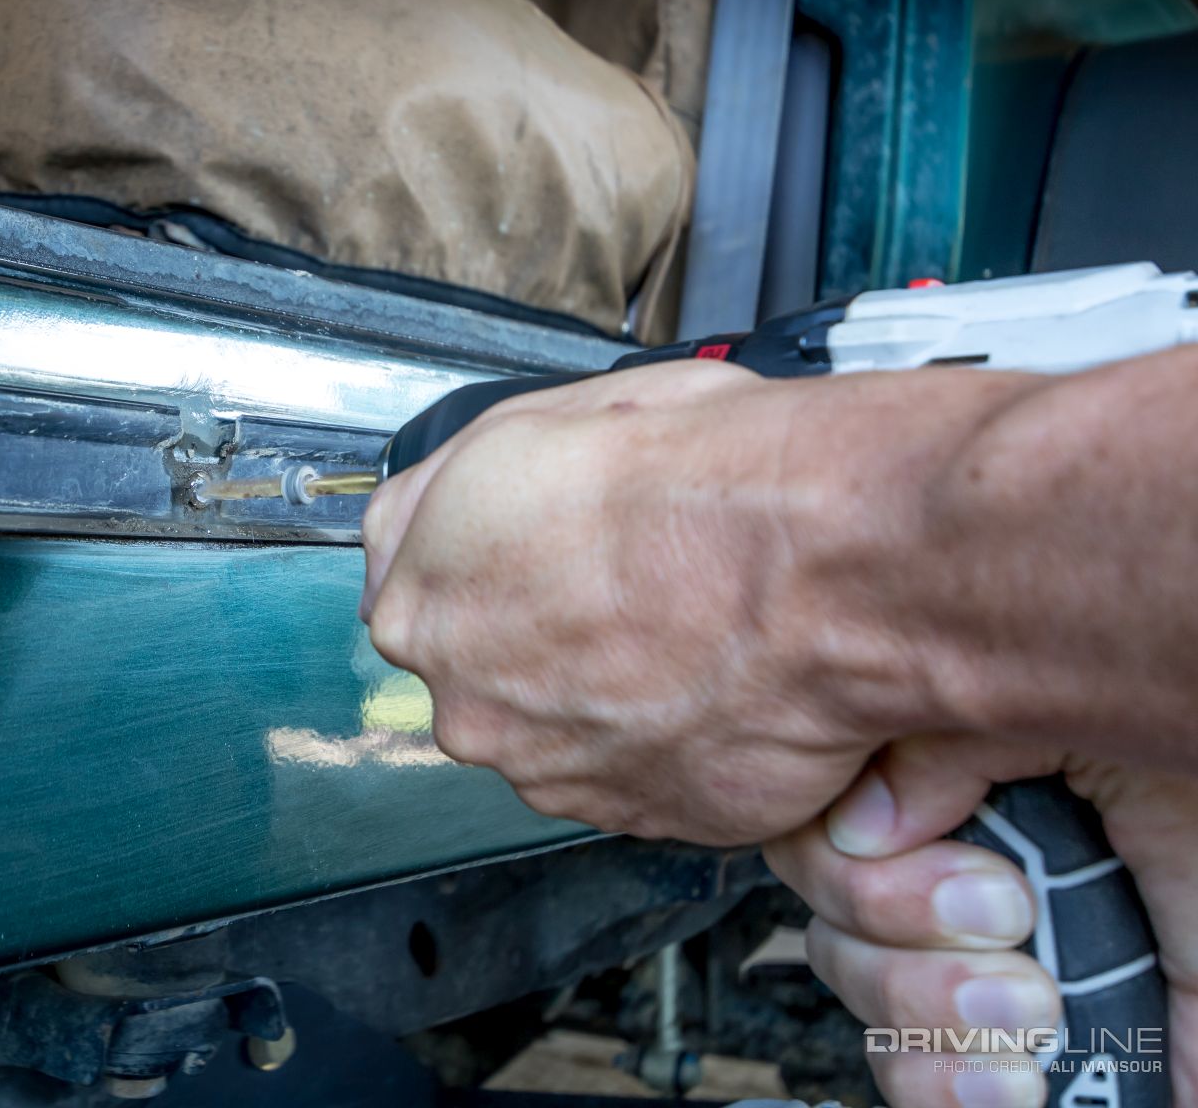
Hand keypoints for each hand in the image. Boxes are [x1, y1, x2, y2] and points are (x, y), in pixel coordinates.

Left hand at [358, 360, 957, 843]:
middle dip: (545, 630)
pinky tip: (718, 683)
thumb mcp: (548, 420)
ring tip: (689, 633)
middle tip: (629, 587)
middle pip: (485, 666)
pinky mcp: (634, 817)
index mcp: (421, 599)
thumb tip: (462, 498)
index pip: (413, 585)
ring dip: (606, 691)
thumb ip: (469, 485)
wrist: (824, 571)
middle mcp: (466, 700)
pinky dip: (669, 739)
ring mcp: (548, 770)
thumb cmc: (707, 483)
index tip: (540, 549)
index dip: (489, 559)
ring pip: (559, 726)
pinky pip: (636, 772)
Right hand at [764, 737, 1197, 1107]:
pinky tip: (1018, 1072)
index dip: (860, 852)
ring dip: (933, 1008)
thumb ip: (968, 738)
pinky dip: (943, 1081)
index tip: (976, 873)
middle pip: (825, 899)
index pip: (830, 805)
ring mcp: (974, 965)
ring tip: (1037, 1009)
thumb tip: (867, 815)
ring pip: (850, 987)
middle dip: (902, 925)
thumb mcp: (1101, 738)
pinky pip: (903, 1076)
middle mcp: (963, 864)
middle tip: (1011, 921)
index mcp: (979, 779)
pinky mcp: (999, 1055)